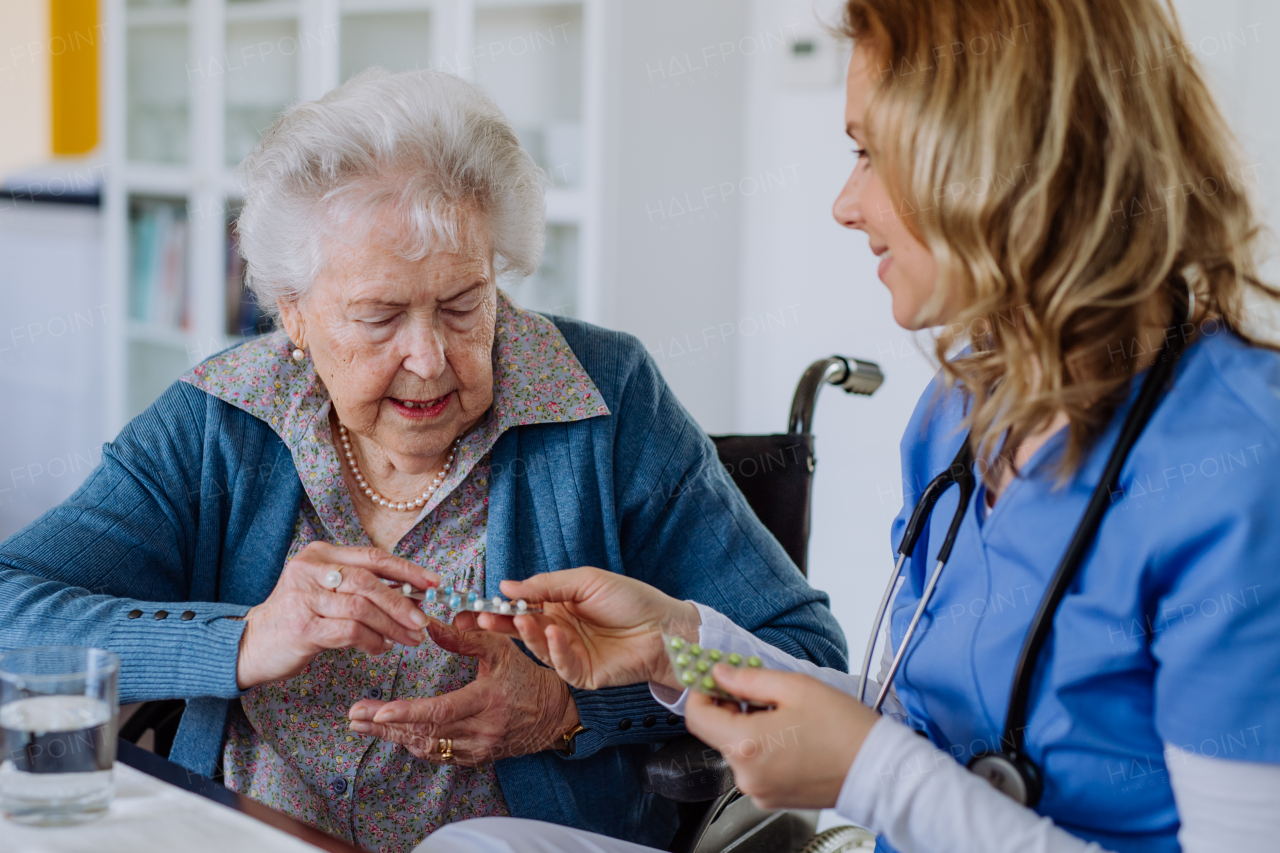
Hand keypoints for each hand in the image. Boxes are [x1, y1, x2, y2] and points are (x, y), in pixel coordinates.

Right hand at [236, 542, 438, 688]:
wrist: (250, 645)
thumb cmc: (298, 617)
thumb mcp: (326, 591)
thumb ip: (361, 586)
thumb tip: (413, 594)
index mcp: (320, 554)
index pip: (372, 556)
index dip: (407, 569)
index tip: (434, 583)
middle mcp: (310, 570)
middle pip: (369, 581)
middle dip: (403, 602)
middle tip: (423, 621)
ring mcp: (304, 598)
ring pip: (362, 608)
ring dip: (392, 626)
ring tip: (409, 639)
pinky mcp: (302, 627)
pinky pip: (350, 632)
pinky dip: (372, 641)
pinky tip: (381, 649)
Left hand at [346, 613, 579, 765]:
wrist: (554, 714)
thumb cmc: (527, 676)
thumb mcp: (501, 648)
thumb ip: (466, 638)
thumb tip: (431, 625)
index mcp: (488, 700)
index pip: (441, 711)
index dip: (407, 713)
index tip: (378, 712)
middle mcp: (481, 730)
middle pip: (425, 733)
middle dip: (385, 726)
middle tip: (354, 716)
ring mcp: (477, 748)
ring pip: (427, 747)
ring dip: (392, 736)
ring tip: (362, 724)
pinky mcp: (474, 758)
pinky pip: (437, 754)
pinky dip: (412, 742)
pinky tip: (392, 733)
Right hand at [473, 567, 700, 690]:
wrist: (664, 627)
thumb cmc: (630, 599)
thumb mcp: (586, 581)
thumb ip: (546, 585)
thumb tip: (506, 585)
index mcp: (559, 605)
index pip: (521, 605)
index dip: (497, 605)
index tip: (474, 604)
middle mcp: (560, 630)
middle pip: (522, 629)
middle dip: (498, 624)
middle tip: (477, 619)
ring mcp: (570, 654)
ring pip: (538, 647)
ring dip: (528, 633)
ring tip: (522, 618)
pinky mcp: (583, 674)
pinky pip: (562, 665)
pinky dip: (556, 650)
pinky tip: (555, 634)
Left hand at [684, 664, 877, 809]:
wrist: (878, 770)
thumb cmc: (844, 729)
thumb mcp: (795, 688)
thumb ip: (749, 679)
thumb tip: (719, 674)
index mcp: (747, 746)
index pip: (697, 717)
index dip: (702, 692)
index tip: (714, 679)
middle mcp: (747, 775)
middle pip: (718, 733)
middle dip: (732, 708)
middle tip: (759, 690)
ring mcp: (759, 791)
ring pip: (737, 749)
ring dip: (749, 727)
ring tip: (784, 714)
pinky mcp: (773, 798)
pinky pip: (754, 767)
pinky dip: (763, 748)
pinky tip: (790, 736)